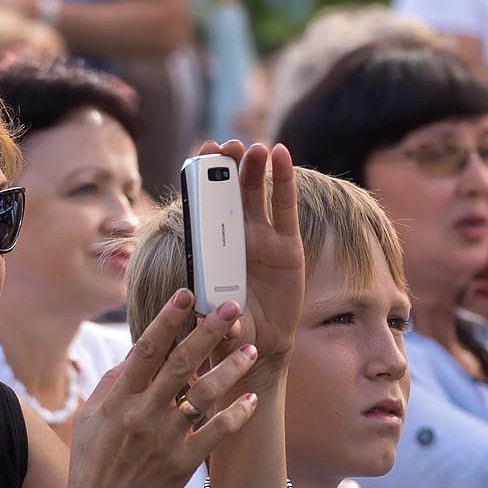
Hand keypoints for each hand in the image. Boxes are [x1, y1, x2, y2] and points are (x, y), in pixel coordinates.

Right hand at [64, 290, 260, 487]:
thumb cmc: (91, 465)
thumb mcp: (90, 420)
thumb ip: (112, 384)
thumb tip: (134, 354)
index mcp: (118, 400)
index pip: (144, 350)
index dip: (166, 320)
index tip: (185, 294)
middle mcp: (143, 415)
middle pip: (180, 364)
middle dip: (207, 332)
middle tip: (232, 307)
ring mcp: (164, 440)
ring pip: (203, 395)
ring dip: (230, 369)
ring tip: (251, 349)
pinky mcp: (181, 464)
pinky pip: (215, 434)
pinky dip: (235, 415)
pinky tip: (251, 398)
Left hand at [194, 140, 303, 370]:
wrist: (262, 342)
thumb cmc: (233, 328)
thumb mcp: (222, 325)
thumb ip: (221, 321)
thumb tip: (220, 319)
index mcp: (211, 248)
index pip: (203, 206)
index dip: (202, 180)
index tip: (199, 154)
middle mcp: (235, 237)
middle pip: (230, 192)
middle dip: (228, 167)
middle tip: (227, 146)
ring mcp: (262, 238)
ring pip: (257, 194)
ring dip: (255, 168)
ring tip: (255, 148)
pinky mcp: (287, 245)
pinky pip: (285, 208)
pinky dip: (284, 180)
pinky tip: (282, 154)